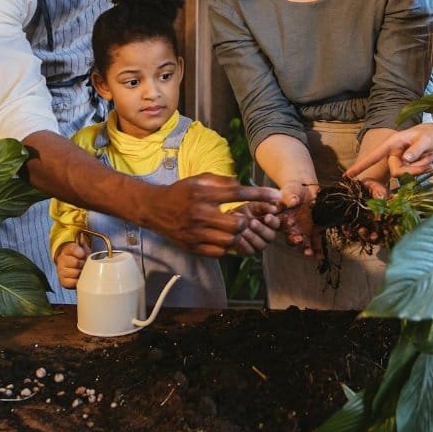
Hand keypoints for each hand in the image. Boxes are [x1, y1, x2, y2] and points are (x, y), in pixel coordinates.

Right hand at [55, 234, 90, 288]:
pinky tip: (79, 278)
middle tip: (85, 264)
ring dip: (81, 273)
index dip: (80, 252)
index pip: (72, 248)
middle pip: (75, 262)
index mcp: (66, 250)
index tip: (83, 254)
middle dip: (83, 264)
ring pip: (75, 273)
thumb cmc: (79, 259)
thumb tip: (82, 237)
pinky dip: (78, 281)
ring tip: (82, 271)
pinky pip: (72, 282)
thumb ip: (82, 244)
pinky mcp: (63, 281)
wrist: (72, 269)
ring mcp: (61, 271)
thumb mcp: (83, 250)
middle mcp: (61, 260)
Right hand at [139, 173, 282, 257]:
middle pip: (237, 223)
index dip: (261, 194)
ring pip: (230, 240)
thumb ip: (222, 181)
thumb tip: (242, 185)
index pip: (238, 193)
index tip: (277, 196)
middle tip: (245, 218)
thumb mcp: (200, 179)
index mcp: (203, 194)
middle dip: (246, 221)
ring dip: (237, 235)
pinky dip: (226, 246)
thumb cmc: (181, 192)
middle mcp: (200, 214)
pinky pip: (219, 252)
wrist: (155, 208)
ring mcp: (196, 233)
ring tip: (234, 229)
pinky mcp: (193, 246)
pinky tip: (223, 237)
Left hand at [228, 202, 280, 253]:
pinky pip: (250, 250)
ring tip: (243, 229)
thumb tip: (274, 208)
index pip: (277, 224)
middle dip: (261, 229)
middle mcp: (268, 235)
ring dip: (251, 236)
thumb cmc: (245, 212)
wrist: (230, 222)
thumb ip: (263, 206)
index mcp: (271, 223)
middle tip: (252, 222)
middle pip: (271, 236)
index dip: (273, 221)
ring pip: (261, 244)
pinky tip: (239, 236)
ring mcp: (260, 245)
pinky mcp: (251, 252)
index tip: (267, 217)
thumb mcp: (253, 206)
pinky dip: (244, 243)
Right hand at [278, 180, 320, 256]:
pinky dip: (319, 250)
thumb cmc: (293, 190)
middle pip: (291, 237)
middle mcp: (292, 228)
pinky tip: (320, 256)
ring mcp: (304, 230)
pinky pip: (317, 242)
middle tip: (298, 240)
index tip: (289, 222)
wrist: (304, 188)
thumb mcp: (289, 192)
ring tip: (308, 253)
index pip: (280, 225)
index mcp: (282, 219)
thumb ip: (290, 197)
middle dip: (294, 240)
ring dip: (306, 249)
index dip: (284, 225)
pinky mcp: (315, 231)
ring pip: (303, 243)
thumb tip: (293, 202)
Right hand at [344, 123, 432, 178]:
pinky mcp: (406, 167)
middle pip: (397, 171)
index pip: (374, 155)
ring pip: (405, 174)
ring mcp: (399, 160)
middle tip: (431, 162)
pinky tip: (430, 161)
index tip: (347, 175)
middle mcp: (393, 153)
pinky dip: (422, 169)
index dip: (361, 165)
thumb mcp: (426, 139)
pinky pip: (411, 175)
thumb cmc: (430, 134)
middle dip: (414, 169)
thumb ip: (416, 149)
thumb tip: (405, 159)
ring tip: (432, 157)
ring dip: (420, 168)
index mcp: (392, 143)